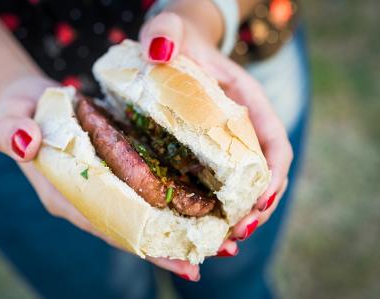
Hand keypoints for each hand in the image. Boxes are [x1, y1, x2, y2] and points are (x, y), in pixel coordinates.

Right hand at [0, 75, 199, 280]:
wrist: (34, 100)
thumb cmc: (22, 109)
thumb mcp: (10, 112)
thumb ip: (10, 130)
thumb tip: (24, 143)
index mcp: (63, 193)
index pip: (104, 224)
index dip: (140, 242)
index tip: (177, 260)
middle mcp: (86, 199)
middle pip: (129, 229)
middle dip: (165, 246)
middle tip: (206, 260)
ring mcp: (102, 188)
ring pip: (140, 216)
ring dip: (173, 229)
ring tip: (213, 241)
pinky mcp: (115, 173)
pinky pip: (142, 193)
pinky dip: (168, 202)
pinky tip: (197, 205)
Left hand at [139, 10, 292, 254]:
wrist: (169, 45)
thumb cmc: (173, 38)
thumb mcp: (169, 30)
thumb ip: (165, 33)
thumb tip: (159, 50)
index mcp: (245, 99)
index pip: (272, 140)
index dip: (272, 174)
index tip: (259, 201)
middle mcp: (241, 126)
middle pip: (263, 173)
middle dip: (256, 207)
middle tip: (236, 234)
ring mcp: (225, 142)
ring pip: (243, 186)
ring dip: (238, 216)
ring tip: (221, 243)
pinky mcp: (205, 153)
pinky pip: (218, 186)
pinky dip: (216, 209)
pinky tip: (201, 228)